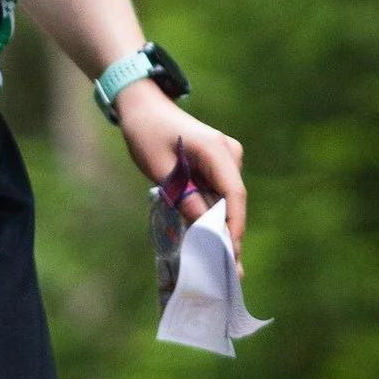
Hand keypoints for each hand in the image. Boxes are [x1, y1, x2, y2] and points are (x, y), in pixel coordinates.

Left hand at [111, 78, 246, 252]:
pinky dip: (213, 213)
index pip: (235, 196)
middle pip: (235, 201)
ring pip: (228, 200)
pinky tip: (208, 238)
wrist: (144, 106)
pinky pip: (220, 193)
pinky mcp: (219, 163)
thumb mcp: (162, 171)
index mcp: (217, 151)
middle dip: (230, 235)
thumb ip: (186, 199)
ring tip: (218, 263)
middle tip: (230, 273)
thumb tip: (205, 232)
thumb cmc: (147, 133)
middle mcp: (230, 153)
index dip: (234, 228)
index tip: (231, 256)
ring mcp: (227, 157)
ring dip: (221, 227)